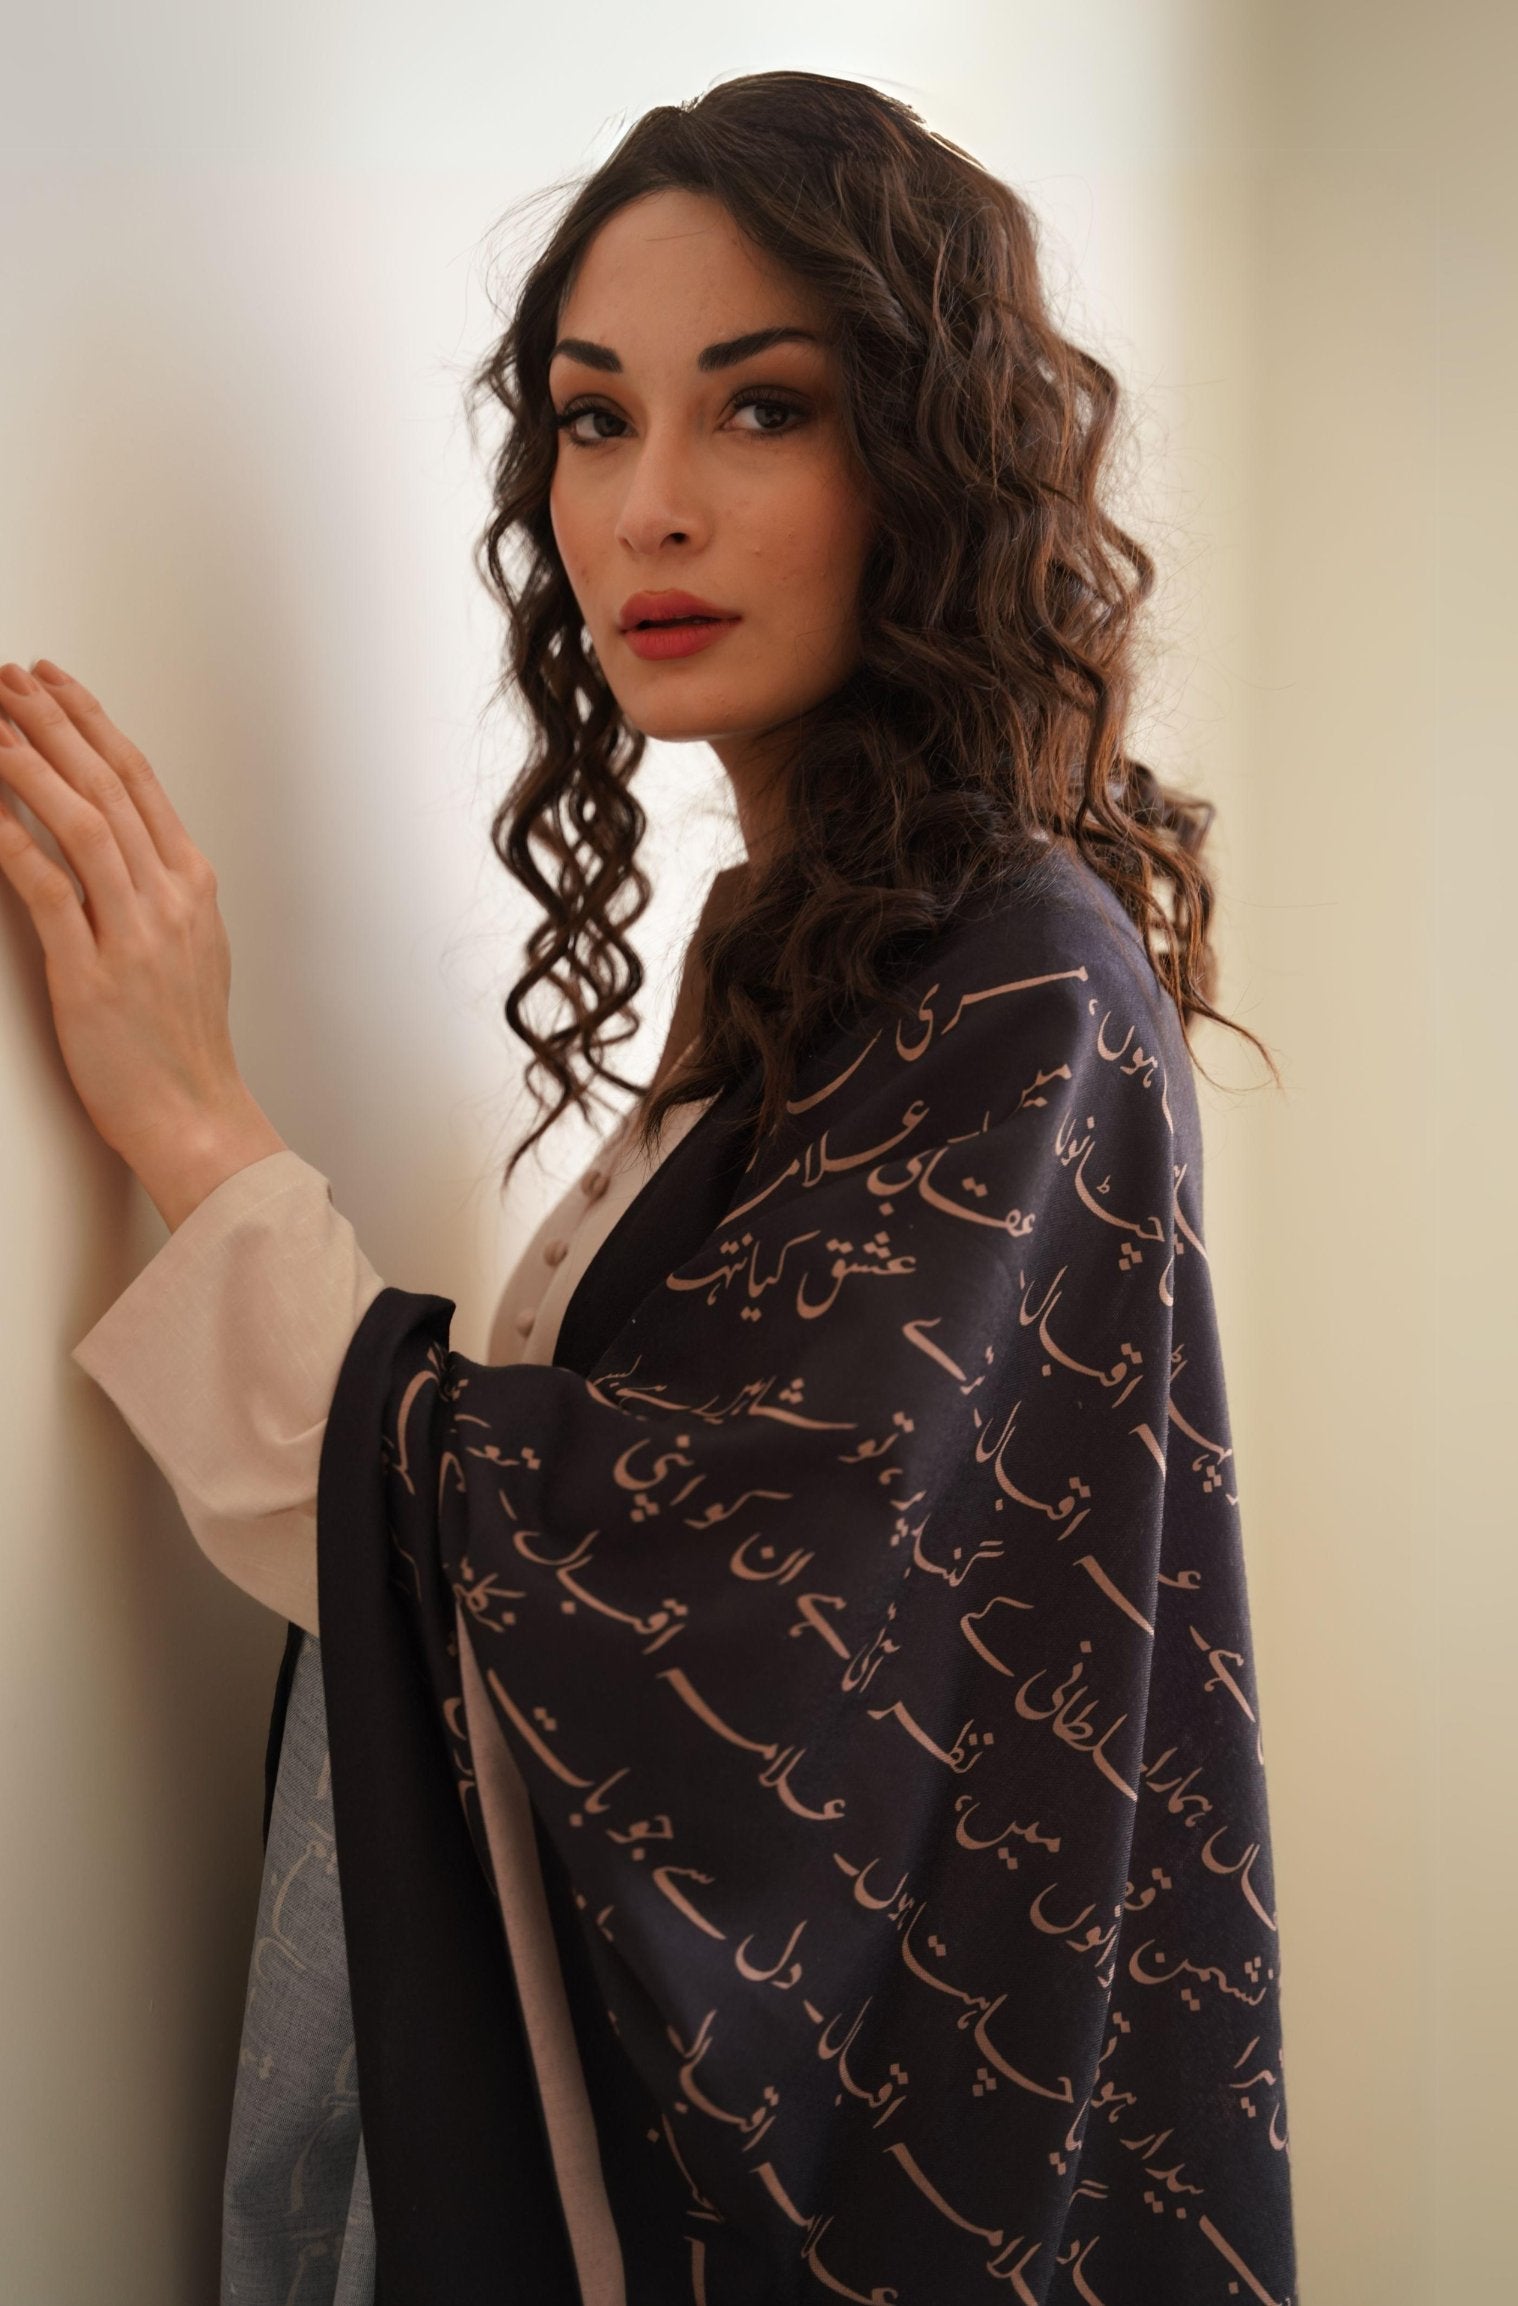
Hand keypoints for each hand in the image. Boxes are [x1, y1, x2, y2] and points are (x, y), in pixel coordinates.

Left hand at [0, 658, 287, 1224]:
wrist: (195, 1116)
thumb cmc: (183, 1044)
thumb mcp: (192, 948)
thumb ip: (158, 890)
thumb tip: (122, 843)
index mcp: (192, 885)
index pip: (138, 780)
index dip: (90, 722)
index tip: (53, 682)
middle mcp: (168, 898)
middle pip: (105, 786)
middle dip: (51, 723)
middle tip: (7, 680)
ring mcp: (134, 934)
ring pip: (80, 824)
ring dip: (28, 765)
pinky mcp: (92, 973)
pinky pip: (47, 890)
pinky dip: (11, 840)